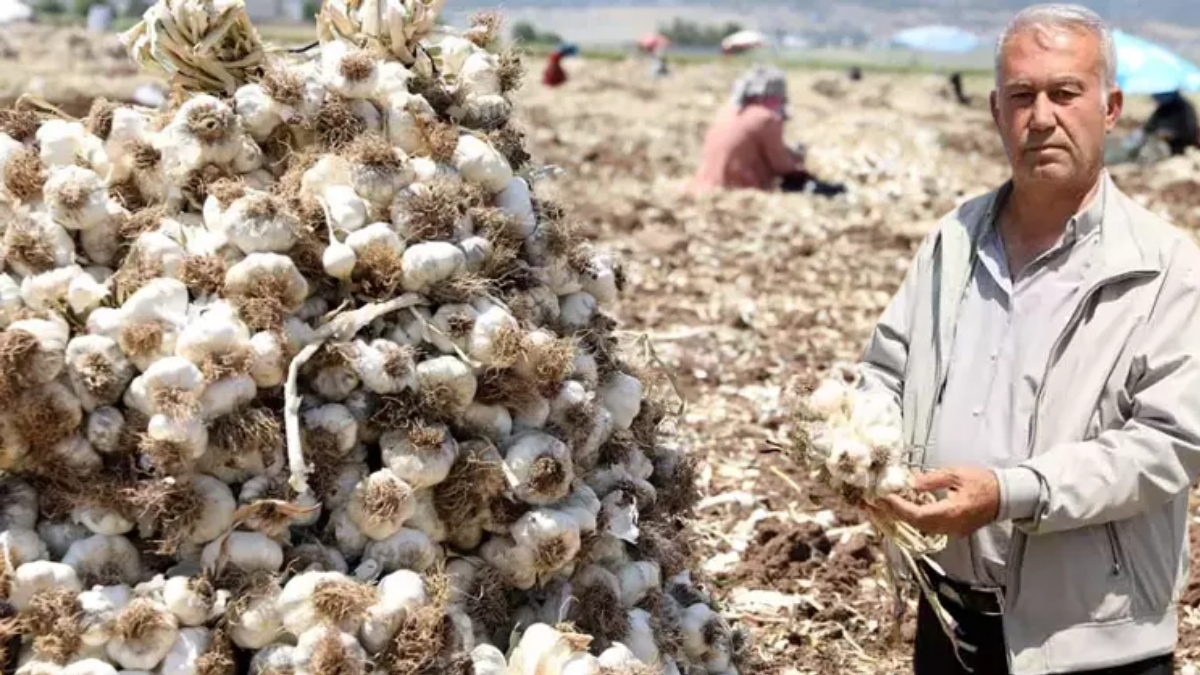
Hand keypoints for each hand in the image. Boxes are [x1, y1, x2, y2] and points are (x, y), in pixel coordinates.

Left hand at [878, 467, 1000, 536]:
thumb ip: (931, 479)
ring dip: (902, 517)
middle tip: (875, 503)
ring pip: (921, 527)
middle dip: (894, 513)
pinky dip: (914, 518)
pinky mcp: (954, 529)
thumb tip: (910, 483)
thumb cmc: (984, 482)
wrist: (1006, 496)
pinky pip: (929, 527)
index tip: (884, 498)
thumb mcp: (956, 474)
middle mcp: (951, 525)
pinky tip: (904, 508)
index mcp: (953, 511)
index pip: (919, 514)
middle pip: (916, 524)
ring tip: (885, 505)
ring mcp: (953, 530)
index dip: (899, 508)